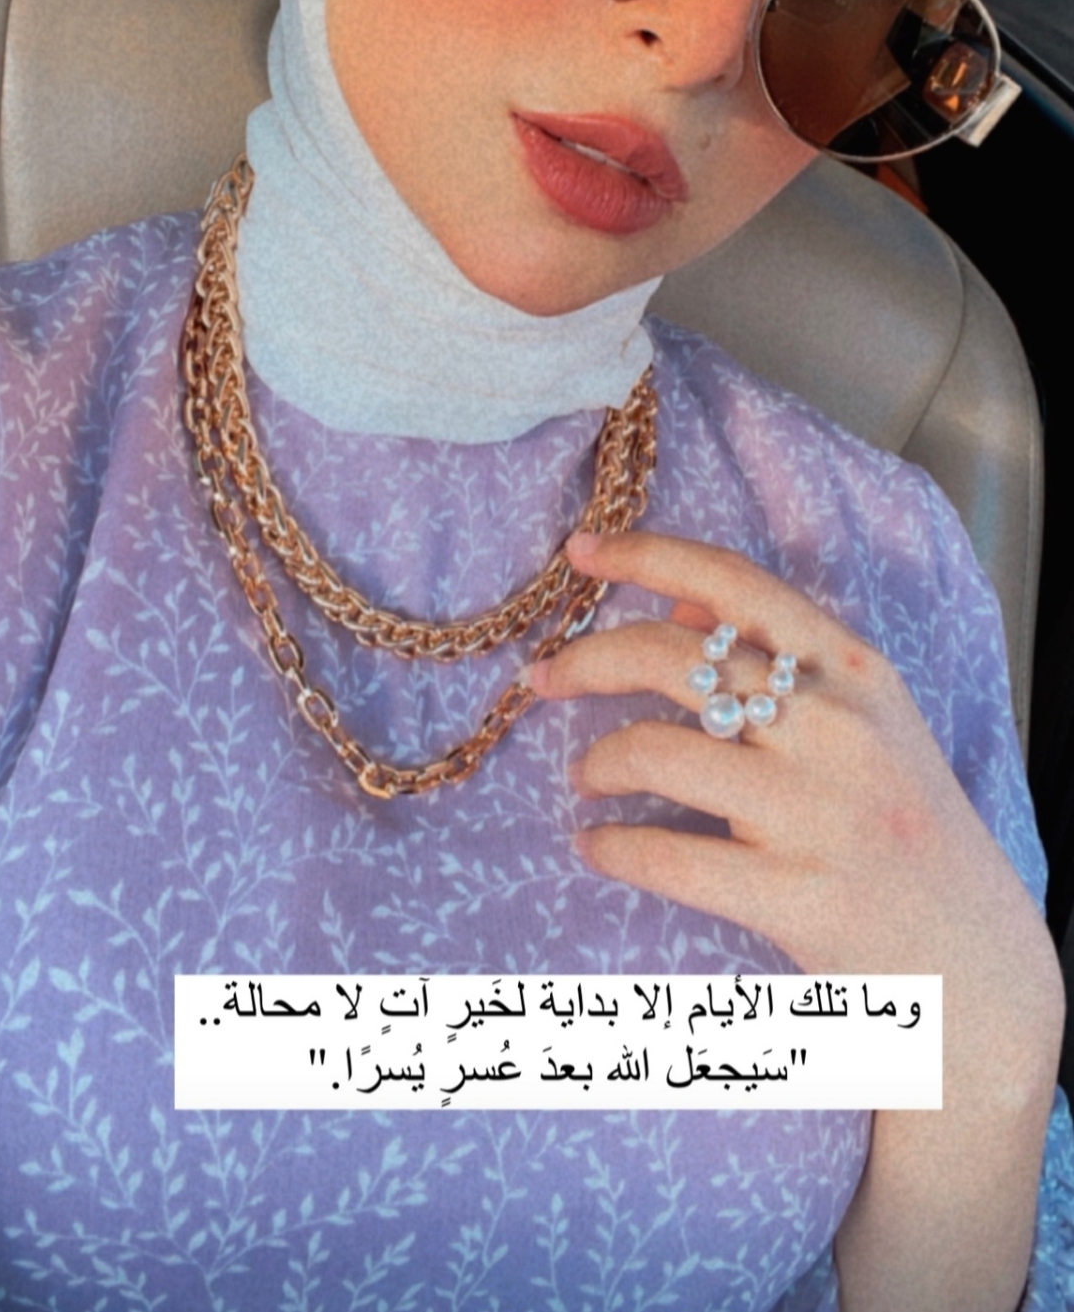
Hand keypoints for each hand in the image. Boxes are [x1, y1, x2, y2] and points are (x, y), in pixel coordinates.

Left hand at [528, 529, 1062, 1309]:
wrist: (979, 971)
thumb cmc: (909, 835)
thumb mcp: (874, 726)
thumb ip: (787, 660)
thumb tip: (684, 604)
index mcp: (859, 672)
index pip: (737, 584)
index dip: (647, 557)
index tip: (581, 551)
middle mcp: (841, 729)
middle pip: (675, 658)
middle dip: (587, 660)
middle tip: (544, 679)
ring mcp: (820, 815)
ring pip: (656, 752)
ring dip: (597, 760)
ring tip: (587, 776)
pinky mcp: (796, 898)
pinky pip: (663, 856)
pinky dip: (610, 847)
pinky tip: (597, 848)